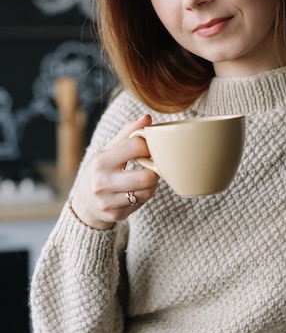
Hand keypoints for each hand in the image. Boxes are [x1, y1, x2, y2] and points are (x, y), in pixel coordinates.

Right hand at [71, 114, 158, 229]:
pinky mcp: (116, 215)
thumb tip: (148, 118)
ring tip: (146, 176)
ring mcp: (108, 201)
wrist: (84, 202)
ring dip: (152, 183)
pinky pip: (142, 202)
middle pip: (147, 176)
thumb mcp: (108, 149)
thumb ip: (128, 133)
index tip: (150, 147)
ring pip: (148, 191)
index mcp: (102, 161)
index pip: (137, 146)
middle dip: (155, 169)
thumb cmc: (100, 169)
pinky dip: (145, 194)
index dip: (149, 145)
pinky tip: (137, 189)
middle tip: (153, 164)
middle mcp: (102, 182)